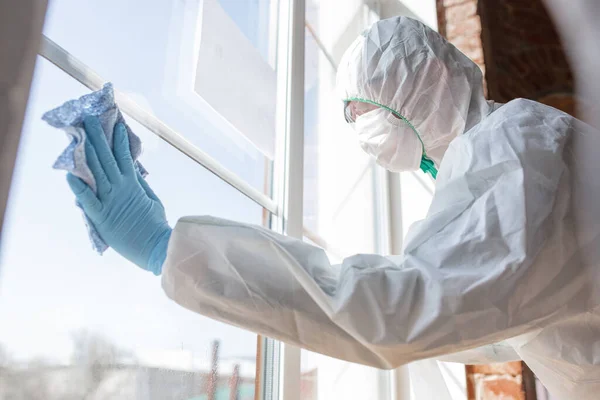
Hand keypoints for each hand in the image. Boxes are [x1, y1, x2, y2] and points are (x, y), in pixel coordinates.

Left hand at [67, 116, 170, 274]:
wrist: (157, 248)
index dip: (119, 140)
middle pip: (106, 158)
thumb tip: (132, 170)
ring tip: (80, 135)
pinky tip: (69, 174)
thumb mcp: (152, 201)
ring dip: (87, 152)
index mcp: (134, 185)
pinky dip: (78, 187)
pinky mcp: (102, 217)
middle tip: (89, 120)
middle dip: (98, 138)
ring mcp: (110, 202)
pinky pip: (87, 199)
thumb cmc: (155, 227)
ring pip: (96, 172)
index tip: (115, 124)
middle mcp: (120, 189)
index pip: (125, 157)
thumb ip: (140, 185)